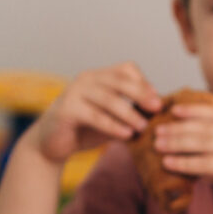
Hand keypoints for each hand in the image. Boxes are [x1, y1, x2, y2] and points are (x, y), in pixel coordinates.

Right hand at [28, 64, 159, 162]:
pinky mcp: (66, 109)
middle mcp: (87, 79)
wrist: (51, 144)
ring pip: (108, 98)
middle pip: (119, 80)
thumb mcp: (113, 118)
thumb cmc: (86, 130)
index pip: (126, 69)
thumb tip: (160, 112)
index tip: (157, 100)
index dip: (144, 82)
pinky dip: (113, 125)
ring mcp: (75, 92)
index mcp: (99, 77)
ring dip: (129, 113)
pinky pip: (94, 115)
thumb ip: (131, 112)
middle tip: (157, 109)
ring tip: (144, 127)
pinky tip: (127, 135)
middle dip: (141, 94)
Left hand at [146, 96, 212, 213]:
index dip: (193, 109)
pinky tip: (169, 164)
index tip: (173, 110)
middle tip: (157, 130)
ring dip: (177, 142)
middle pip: (206, 126)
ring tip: (158, 145)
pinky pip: (205, 163)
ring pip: (203, 142)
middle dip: (179, 127)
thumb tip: (186, 154)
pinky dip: (185, 163)